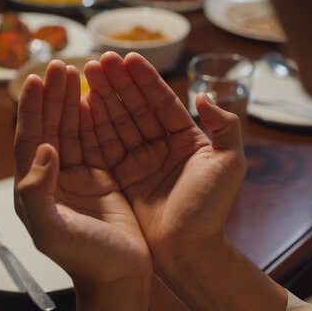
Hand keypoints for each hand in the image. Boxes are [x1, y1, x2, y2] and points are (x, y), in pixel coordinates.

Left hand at [14, 60, 151, 285]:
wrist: (120, 278)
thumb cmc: (86, 260)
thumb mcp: (52, 232)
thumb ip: (37, 192)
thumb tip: (42, 149)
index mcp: (34, 191)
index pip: (29, 140)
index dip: (33, 110)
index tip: (37, 80)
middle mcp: (53, 180)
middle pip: (50, 129)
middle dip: (53, 97)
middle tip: (60, 66)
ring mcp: (78, 178)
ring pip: (72, 131)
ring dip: (73, 102)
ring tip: (77, 73)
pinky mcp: (102, 179)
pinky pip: (96, 140)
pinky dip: (96, 118)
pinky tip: (97, 99)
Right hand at [84, 52, 246, 270]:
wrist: (188, 252)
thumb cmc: (211, 210)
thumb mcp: (229, 164)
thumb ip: (225, 125)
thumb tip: (204, 95)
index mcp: (187, 140)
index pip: (163, 102)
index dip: (146, 80)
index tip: (128, 58)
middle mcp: (162, 147)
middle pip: (137, 107)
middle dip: (119, 83)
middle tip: (99, 60)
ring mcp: (140, 162)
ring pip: (119, 122)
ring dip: (104, 98)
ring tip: (86, 74)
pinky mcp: (122, 178)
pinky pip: (105, 146)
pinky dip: (93, 126)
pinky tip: (82, 105)